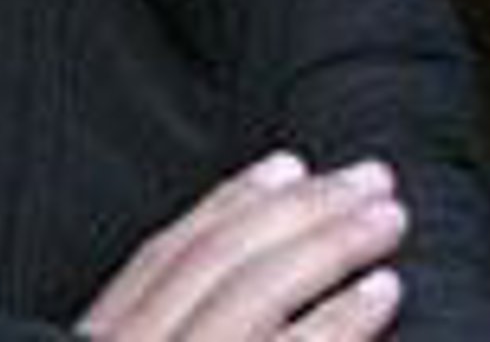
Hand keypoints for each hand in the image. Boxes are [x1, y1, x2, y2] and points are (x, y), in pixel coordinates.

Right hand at [76, 153, 406, 339]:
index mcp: (101, 339)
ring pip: (253, 291)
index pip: (163, 256)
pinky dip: (341, 317)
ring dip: (328, 244)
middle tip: (368, 176)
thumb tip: (214, 286)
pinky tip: (384, 290)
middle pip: (217, 259)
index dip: (227, 202)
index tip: (287, 165)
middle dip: (298, 208)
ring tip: (387, 216)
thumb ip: (156, 330)